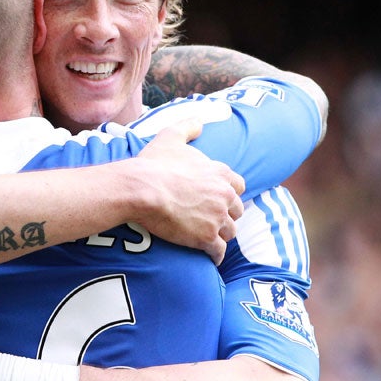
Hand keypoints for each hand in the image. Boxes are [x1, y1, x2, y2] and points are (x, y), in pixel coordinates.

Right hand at [133, 119, 244, 263]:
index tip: (220, 200)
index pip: (238, 186)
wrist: (142, 189)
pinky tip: (210, 258)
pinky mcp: (207, 237)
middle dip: (227, 216)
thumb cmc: (154, 164)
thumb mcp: (170, 137)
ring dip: (222, 235)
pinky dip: (216, 255)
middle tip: (214, 221)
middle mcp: (224, 195)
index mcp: (220, 173)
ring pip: (230, 232)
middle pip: (236, 211)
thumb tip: (198, 122)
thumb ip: (187, 127)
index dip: (229, 194)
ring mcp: (217, 218)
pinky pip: (219, 251)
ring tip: (211, 239)